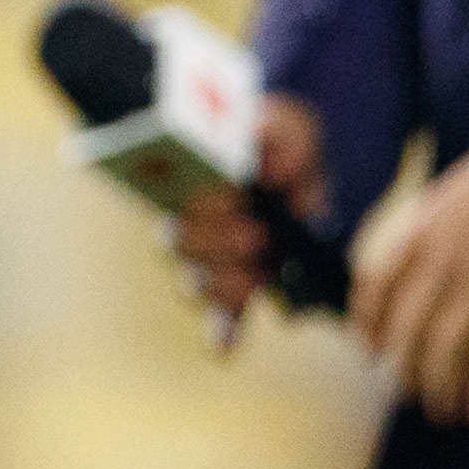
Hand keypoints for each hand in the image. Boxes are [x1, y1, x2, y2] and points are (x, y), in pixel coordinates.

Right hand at [172, 95, 327, 342]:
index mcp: (188, 175)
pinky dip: (219, 329)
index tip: (231, 194)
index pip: (170, 190)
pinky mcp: (234, 286)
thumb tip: (266, 166)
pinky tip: (224, 344)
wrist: (299, 170)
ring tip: (256, 276)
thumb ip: (279, 133)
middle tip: (257, 232)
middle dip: (216, 242)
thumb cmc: (280, 143)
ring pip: (195, 280)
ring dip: (222, 282)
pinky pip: (218, 314)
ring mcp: (208, 257)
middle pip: (179, 243)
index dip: (198, 199)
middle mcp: (186, 219)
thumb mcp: (287, 124)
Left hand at [351, 116, 468, 428]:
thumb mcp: (467, 187)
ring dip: (448, 391)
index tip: (369, 348)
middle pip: (408, 330)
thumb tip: (447, 261)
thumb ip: (449, 225)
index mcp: (424, 228)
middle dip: (408, 371)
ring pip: (448, 352)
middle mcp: (443, 260)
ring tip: (453, 415)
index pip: (377, 283)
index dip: (370, 322)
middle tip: (414, 399)